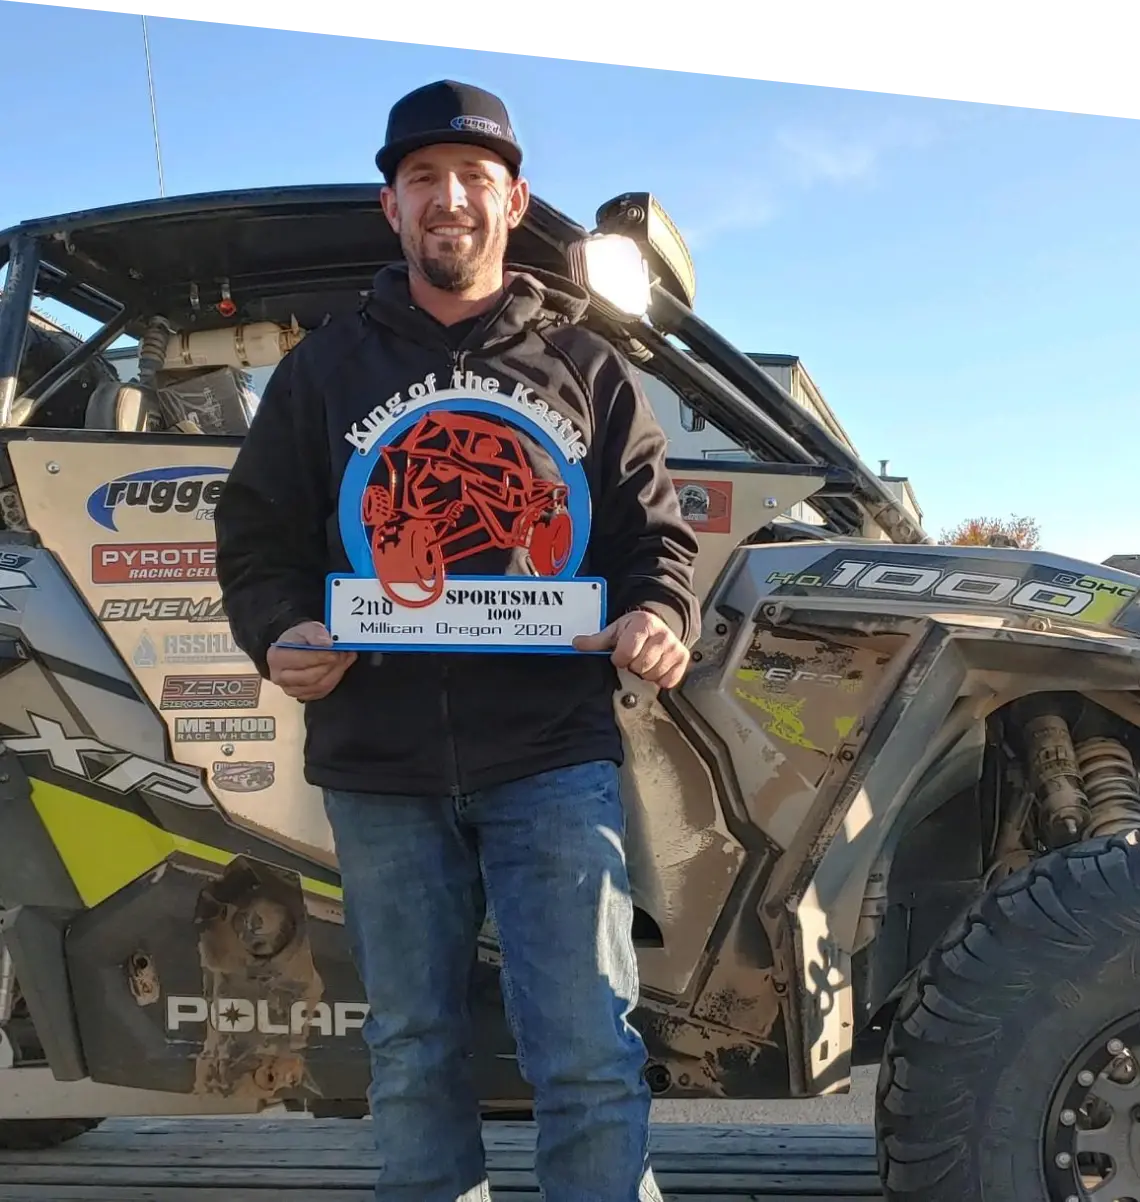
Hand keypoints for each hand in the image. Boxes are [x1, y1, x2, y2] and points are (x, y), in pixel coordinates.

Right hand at [267, 621, 356, 701]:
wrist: (295, 648)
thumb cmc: (299, 638)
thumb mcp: (306, 628)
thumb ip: (315, 633)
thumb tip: (326, 643)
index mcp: (276, 657)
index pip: (301, 660)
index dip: (321, 656)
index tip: (335, 651)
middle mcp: (279, 677)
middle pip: (311, 677)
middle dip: (331, 665)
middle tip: (343, 654)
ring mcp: (290, 689)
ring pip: (319, 686)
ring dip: (336, 672)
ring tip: (344, 658)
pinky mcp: (303, 696)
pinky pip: (323, 691)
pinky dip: (335, 679)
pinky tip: (340, 667)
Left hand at [573, 610, 689, 689]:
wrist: (659, 624)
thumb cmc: (635, 629)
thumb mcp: (614, 630)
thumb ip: (596, 640)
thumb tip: (577, 644)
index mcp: (643, 624)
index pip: (626, 653)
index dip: (619, 658)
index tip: (620, 654)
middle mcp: (662, 634)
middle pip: (640, 666)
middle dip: (633, 665)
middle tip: (634, 657)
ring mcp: (674, 647)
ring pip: (653, 674)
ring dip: (645, 673)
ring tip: (644, 661)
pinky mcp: (683, 658)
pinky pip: (668, 680)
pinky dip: (660, 678)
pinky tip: (655, 667)